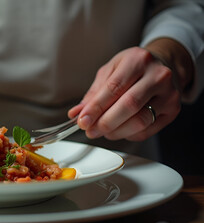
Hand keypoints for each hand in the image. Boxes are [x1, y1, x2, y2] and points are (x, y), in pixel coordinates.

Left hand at [68, 39, 192, 140]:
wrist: (163, 65)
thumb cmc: (133, 68)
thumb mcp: (110, 71)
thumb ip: (93, 93)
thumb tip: (76, 113)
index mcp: (137, 60)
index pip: (113, 88)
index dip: (95, 108)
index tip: (82, 120)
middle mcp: (157, 75)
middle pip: (128, 106)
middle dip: (105, 122)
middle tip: (90, 130)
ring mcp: (169, 94)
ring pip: (139, 121)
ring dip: (116, 131)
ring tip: (102, 131)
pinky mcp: (173, 110)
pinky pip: (147, 130)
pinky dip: (128, 134)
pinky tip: (119, 130)